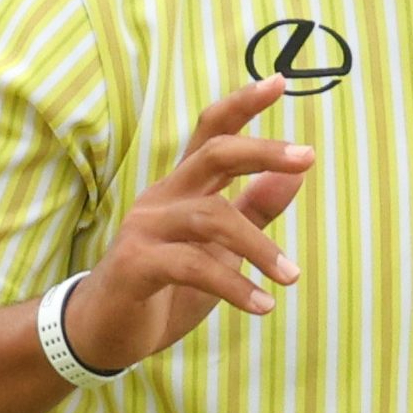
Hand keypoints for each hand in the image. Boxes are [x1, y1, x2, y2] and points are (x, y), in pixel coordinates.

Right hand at [60, 75, 314, 373]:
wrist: (105, 332)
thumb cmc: (166, 286)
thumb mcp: (220, 248)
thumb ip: (254, 210)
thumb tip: (297, 174)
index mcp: (182, 188)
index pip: (212, 132)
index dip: (243, 104)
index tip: (280, 81)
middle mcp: (162, 197)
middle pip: (213, 153)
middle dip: (262, 150)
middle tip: (307, 157)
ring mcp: (145, 228)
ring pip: (211, 217)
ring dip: (259, 247)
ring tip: (292, 276)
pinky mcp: (136, 264)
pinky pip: (193, 265)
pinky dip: (234, 285)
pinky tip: (263, 305)